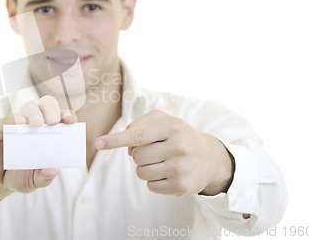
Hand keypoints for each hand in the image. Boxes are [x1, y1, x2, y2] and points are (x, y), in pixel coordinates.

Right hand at [0, 96, 76, 204]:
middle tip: (53, 121)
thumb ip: (43, 178)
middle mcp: (33, 123)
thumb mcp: (33, 181)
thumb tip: (54, 171)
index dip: (66, 115)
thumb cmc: (19, 176)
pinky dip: (13, 119)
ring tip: (37, 124)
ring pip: (28, 108)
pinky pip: (6, 119)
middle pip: (45, 105)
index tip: (71, 120)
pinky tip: (19, 123)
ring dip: (34, 113)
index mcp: (48, 132)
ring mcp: (16, 123)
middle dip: (51, 110)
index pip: (60, 117)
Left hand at [94, 110, 233, 195]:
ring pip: (141, 172)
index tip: (98, 143)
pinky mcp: (181, 186)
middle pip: (136, 156)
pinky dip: (155, 180)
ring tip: (164, 161)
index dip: (115, 140)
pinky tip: (169, 173)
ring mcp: (181, 168)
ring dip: (146, 168)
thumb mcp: (164, 121)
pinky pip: (150, 186)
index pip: (137, 135)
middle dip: (140, 155)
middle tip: (157, 151)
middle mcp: (179, 146)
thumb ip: (140, 126)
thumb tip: (127, 148)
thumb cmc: (179, 135)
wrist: (210, 158)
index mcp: (172, 126)